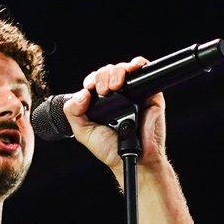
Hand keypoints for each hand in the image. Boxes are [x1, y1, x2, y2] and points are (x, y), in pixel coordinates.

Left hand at [65, 56, 167, 177]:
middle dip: (103, 76)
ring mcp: (134, 94)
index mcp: (101, 104)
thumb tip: (81, 94)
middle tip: (104, 90)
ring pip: (124, 69)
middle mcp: (117, 96)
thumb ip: (73, 113)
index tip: (90, 88)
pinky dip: (138, 64)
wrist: (135, 159)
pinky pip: (144, 71)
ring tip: (114, 86)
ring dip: (117, 71)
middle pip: (108, 72)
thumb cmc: (112, 149)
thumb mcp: (84, 132)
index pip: (94, 82)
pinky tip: (131, 70)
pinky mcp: (150, 94)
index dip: (91, 80)